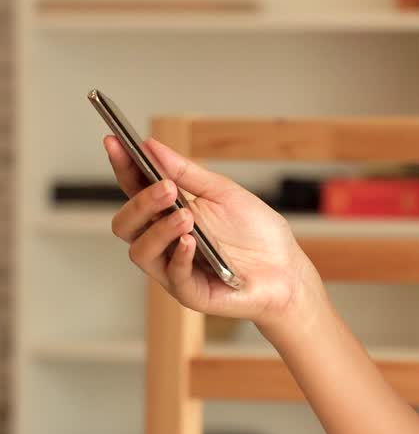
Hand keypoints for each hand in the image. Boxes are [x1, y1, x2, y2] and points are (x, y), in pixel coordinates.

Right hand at [105, 135, 321, 328]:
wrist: (287, 269)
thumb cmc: (255, 232)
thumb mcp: (223, 193)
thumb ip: (187, 173)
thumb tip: (152, 145)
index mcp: (169, 214)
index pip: (135, 190)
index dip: (122, 166)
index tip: (115, 141)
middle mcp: (165, 242)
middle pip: (127, 224)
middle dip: (140, 203)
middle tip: (166, 187)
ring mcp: (174, 269)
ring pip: (141, 252)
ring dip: (159, 230)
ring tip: (186, 216)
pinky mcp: (191, 292)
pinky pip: (174, 276)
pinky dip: (180, 256)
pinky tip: (192, 241)